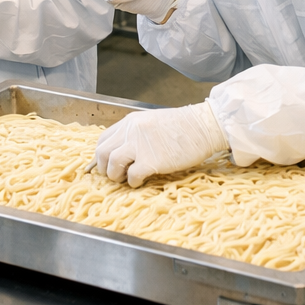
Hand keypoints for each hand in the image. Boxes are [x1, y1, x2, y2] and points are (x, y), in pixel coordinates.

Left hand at [95, 102, 228, 186]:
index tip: (106, 164)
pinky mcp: (151, 161)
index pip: (103, 139)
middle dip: (105, 168)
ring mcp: (140, 146)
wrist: (202, 126)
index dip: (102, 155)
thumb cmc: (182, 126)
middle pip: (102, 153)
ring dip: (116, 176)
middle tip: (116, 175)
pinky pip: (131, 177)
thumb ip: (135, 134)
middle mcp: (131, 131)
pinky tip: (142, 181)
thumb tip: (123, 153)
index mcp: (130, 121)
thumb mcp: (152, 122)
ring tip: (127, 179)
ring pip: (112, 164)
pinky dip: (134, 183)